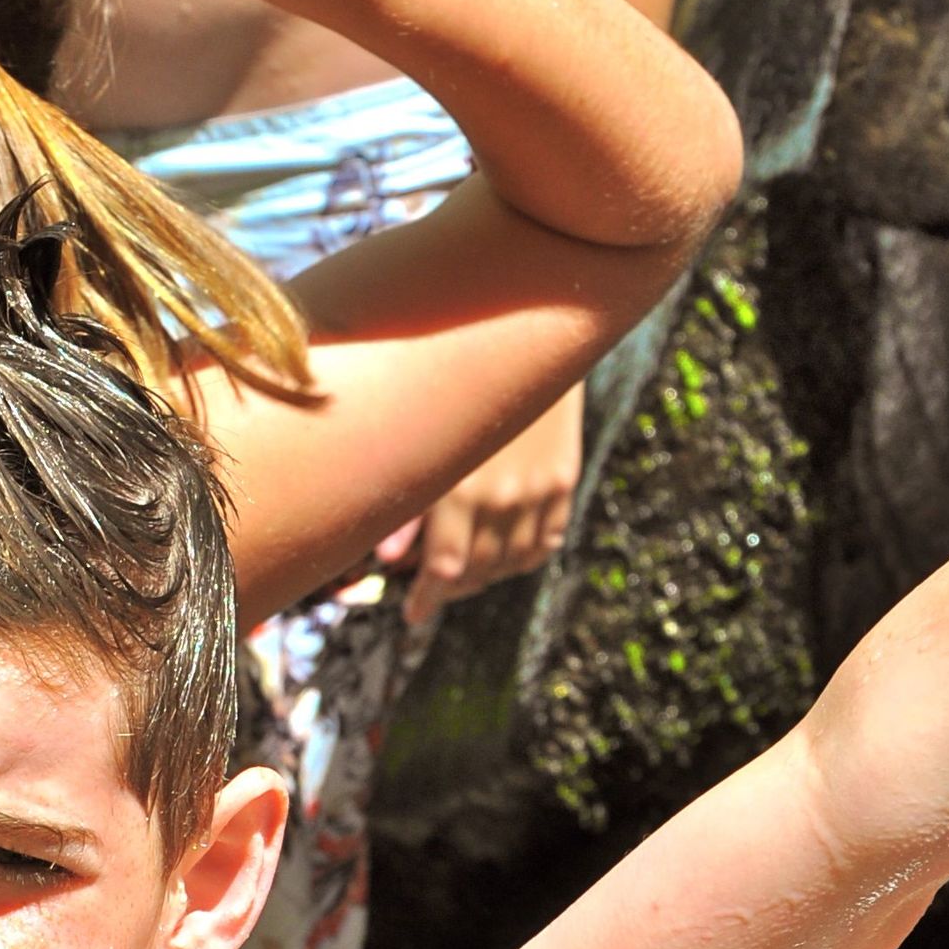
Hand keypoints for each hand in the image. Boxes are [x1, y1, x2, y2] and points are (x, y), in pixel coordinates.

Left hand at [395, 387, 583, 619]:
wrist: (524, 333)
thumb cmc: (451, 379)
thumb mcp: (419, 436)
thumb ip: (406, 502)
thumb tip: (383, 560)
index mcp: (460, 489)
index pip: (443, 571)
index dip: (426, 601)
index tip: (413, 615)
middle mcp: (503, 497)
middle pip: (478, 572)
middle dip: (453, 588)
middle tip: (435, 587)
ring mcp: (539, 490)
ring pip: (513, 563)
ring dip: (487, 576)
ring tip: (467, 572)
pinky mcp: (565, 478)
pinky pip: (547, 541)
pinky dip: (525, 557)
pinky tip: (506, 555)